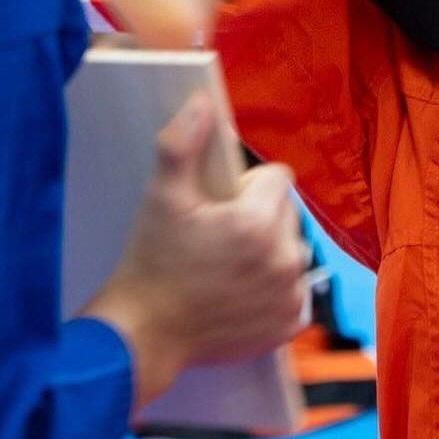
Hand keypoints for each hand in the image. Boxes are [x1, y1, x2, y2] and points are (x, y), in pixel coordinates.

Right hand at [83, 93, 309, 409]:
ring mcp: (290, 294)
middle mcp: (284, 258)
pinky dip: (273, 288)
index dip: (248, 185)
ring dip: (269, 251)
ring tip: (228, 266)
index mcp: (257, 222)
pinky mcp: (289, 323)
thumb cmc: (151, 263)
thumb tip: (202, 102)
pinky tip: (240, 292)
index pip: (278, 178)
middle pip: (287, 214)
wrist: (145, 336)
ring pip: (291, 249)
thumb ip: (181, 144)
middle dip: (260, 216)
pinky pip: (293, 289)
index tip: (219, 205)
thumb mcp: (160, 198)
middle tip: (219, 237)